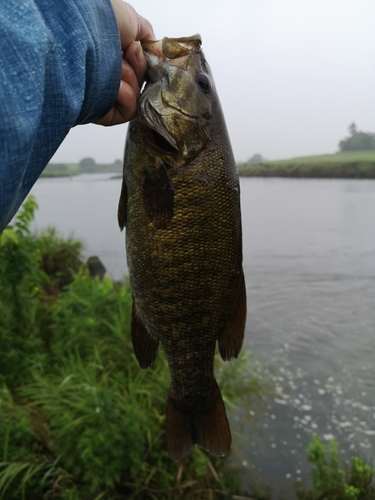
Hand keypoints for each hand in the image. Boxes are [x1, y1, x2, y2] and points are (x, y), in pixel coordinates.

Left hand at [96, 0, 154, 125]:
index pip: (137, 68)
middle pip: (139, 82)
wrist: (77, 36)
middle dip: (136, 67)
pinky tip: (115, 84)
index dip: (142, 60)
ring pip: (136, 96)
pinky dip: (127, 96)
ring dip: (130, 78)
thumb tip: (154, 51)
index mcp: (111, 56)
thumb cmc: (97, 21)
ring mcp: (104, 95)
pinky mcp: (103, 112)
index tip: (136, 48)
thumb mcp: (130, 19)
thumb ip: (146, 35)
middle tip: (124, 54)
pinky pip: (129, 111)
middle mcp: (106, 76)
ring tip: (115, 67)